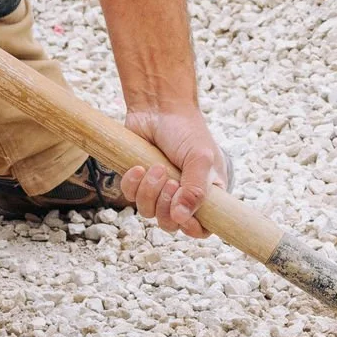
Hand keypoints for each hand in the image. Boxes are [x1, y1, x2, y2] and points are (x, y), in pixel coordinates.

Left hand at [121, 105, 230, 238]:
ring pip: (149, 212)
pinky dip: (132, 184)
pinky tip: (138, 166)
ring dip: (149, 191)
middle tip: (169, 181)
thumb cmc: (186, 130)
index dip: (192, 228)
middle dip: (166, 205)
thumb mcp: (200, 158)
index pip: (202, 227)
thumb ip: (195, 190)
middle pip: (171, 223)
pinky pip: (130, 198)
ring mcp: (159, 190)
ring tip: (155, 168)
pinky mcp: (138, 182)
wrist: (158, 107)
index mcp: (206, 192)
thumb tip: (180, 218)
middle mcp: (183, 195)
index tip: (183, 216)